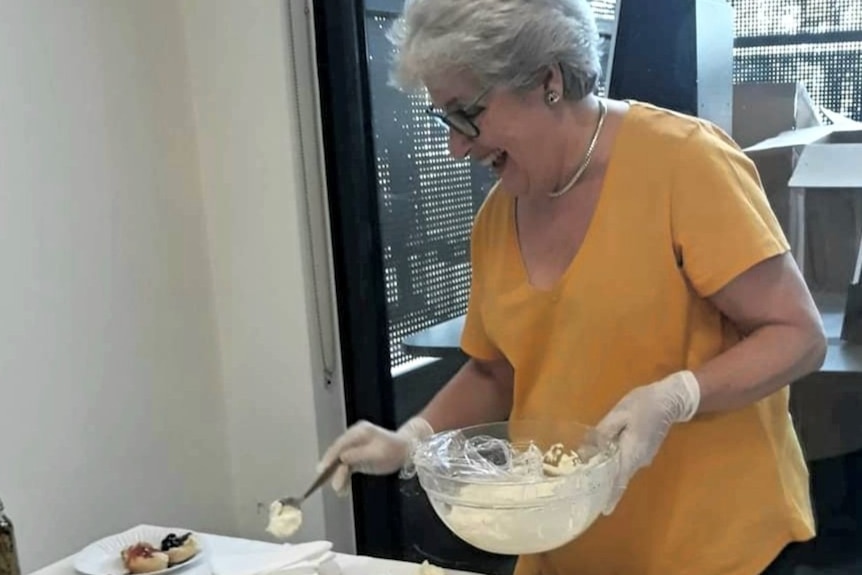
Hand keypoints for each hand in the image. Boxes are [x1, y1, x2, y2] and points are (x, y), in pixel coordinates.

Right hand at [316, 417, 433, 494]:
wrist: (405, 451)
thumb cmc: (393, 450)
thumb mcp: (377, 453)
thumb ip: (358, 455)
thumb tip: (341, 458)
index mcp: (359, 432)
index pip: (340, 444)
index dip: (330, 456)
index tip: (322, 469)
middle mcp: (354, 438)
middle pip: (338, 453)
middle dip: (333, 470)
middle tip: (331, 484)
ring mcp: (354, 448)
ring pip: (341, 462)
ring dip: (339, 476)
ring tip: (339, 490)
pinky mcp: (356, 457)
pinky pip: (346, 468)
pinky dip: (344, 478)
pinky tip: (343, 489)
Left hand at [595, 370, 700, 513]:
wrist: (670, 398)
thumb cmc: (644, 404)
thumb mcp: (619, 414)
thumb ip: (603, 433)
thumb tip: (587, 450)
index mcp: (633, 452)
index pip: (620, 479)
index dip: (611, 496)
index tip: (603, 511)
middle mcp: (640, 459)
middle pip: (621, 477)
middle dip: (606, 487)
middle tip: (588, 495)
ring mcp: (644, 456)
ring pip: (624, 468)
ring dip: (610, 474)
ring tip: (590, 478)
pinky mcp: (644, 449)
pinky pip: (628, 460)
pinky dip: (616, 463)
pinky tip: (604, 460)